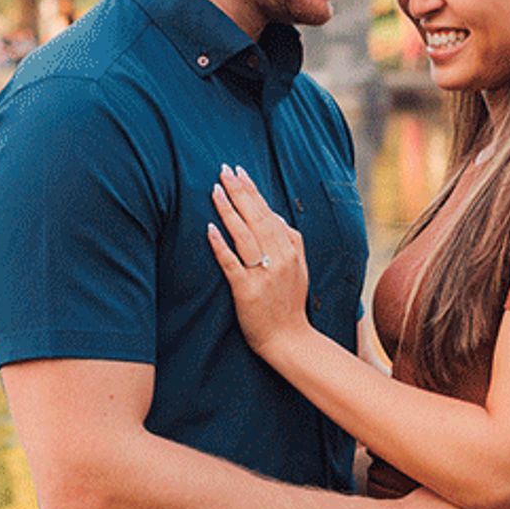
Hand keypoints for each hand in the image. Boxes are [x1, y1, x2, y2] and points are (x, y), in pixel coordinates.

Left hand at [208, 165, 312, 358]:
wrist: (289, 338)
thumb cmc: (290, 302)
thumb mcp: (299, 267)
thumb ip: (291, 240)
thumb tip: (274, 215)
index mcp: (289, 249)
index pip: (267, 212)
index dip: (252, 190)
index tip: (239, 171)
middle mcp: (278, 258)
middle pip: (255, 218)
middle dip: (238, 192)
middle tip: (223, 170)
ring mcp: (263, 273)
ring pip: (244, 235)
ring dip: (229, 210)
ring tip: (215, 190)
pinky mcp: (247, 290)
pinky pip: (232, 263)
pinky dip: (221, 245)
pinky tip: (210, 229)